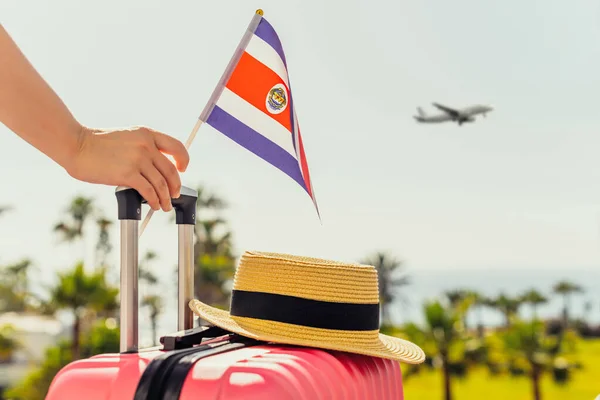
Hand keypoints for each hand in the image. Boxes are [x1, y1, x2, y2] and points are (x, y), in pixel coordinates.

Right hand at [66, 126, 189, 210]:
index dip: (183, 160)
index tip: (182, 170)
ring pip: (162, 184)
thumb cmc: (97, 144)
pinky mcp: (127, 174)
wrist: (76, 145)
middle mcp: (146, 145)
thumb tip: (157, 167)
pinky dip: (155, 201)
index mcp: (147, 134)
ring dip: (166, 198)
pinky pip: (149, 191)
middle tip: (174, 195)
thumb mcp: (127, 136)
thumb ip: (143, 147)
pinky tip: (154, 205)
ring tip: (165, 206)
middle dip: (175, 186)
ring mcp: (138, 159)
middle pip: (171, 170)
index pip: (177, 147)